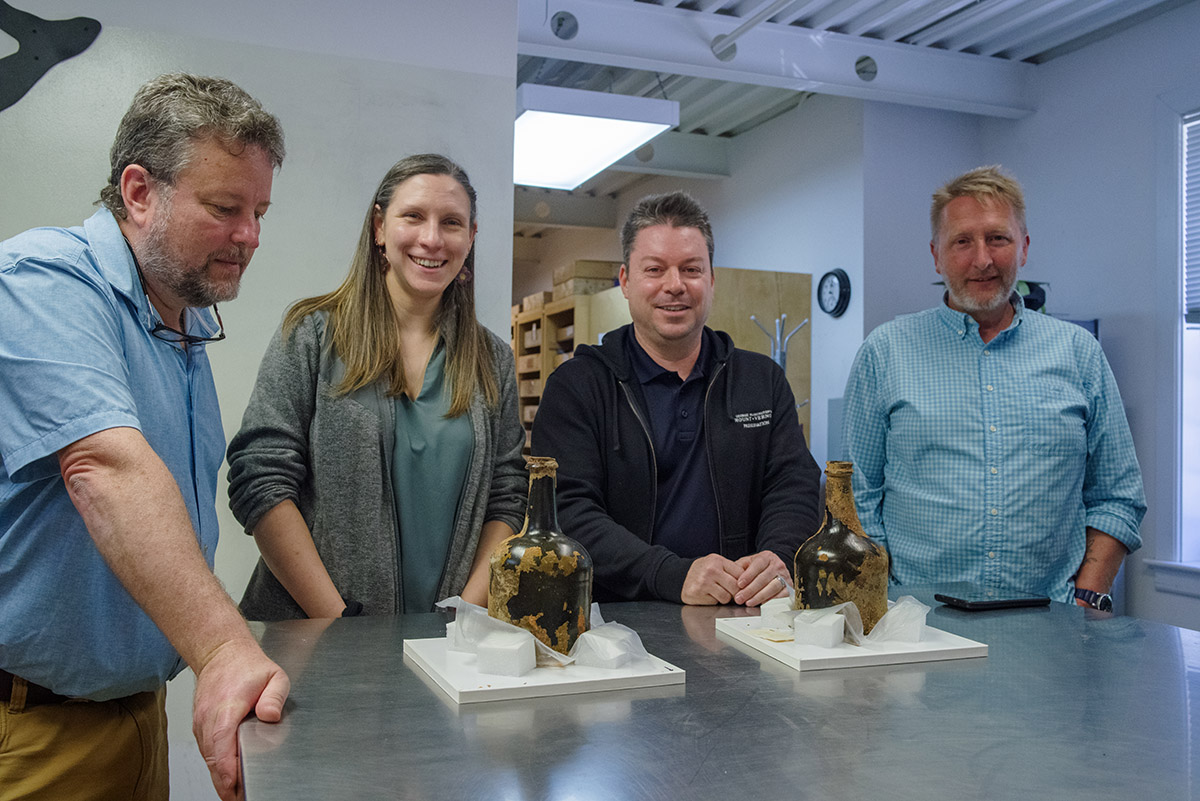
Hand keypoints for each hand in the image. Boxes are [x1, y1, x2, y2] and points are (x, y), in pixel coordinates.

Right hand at [192, 639, 289, 800]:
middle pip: (212, 759)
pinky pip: (207, 751)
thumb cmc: (247, 666)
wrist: (221, 653)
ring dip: (220, 776)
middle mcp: (208, 719)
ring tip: (237, 793)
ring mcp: (201, 724)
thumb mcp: (274, 676)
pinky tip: (229, 775)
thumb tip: (271, 715)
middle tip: (240, 797)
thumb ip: (275, 697)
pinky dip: (216, 765)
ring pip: (207, 758)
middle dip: (225, 782)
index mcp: (226, 708)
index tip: (235, 786)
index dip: (227, 770)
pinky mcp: (200, 727)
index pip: (221, 746)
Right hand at [681, 554, 741, 604]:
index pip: (740, 574)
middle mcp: (710, 570)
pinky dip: (713, 601)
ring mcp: (703, 582)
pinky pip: (715, 602)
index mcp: (717, 560)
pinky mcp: (697, 593)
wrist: (681, 576)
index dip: (743, 583)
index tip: (743, 587)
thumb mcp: (716, 564)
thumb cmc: (703, 571)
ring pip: (726, 597)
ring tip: (716, 592)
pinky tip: (707, 595)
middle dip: (735, 592)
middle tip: (731, 592)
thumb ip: (731, 569)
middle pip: (735, 587)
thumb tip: (752, 578)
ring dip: (724, 598)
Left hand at [732, 550, 790, 606]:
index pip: (758, 565)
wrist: (775, 568)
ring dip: (760, 596)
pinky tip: (762, 604)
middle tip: (740, 598)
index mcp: (767, 557)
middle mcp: (778, 565)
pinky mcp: (790, 587)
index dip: (748, 575)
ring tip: (749, 603)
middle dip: (750, 590)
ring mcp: (785, 576)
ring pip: (773, 587)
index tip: (739, 584)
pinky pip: (782, 595)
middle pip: (764, 578)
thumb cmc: (758, 567)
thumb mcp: (748, 563)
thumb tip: (730, 577)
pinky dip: (771, 601)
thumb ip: (739, 568)